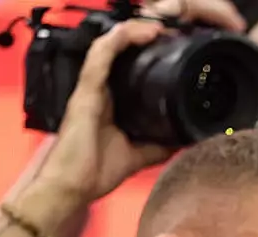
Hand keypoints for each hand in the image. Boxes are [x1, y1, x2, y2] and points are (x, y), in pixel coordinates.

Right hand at [36, 0, 252, 203]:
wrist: (73, 186)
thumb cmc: (95, 170)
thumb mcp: (139, 154)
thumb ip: (159, 144)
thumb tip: (185, 139)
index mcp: (111, 101)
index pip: (127, 65)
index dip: (144, 51)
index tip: (170, 47)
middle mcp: (100, 90)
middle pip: (118, 52)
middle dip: (141, 37)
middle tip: (167, 33)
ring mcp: (91, 88)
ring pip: (110, 46)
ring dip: (133, 32)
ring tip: (157, 28)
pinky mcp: (85, 92)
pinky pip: (99, 57)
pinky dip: (118, 41)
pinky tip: (136, 34)